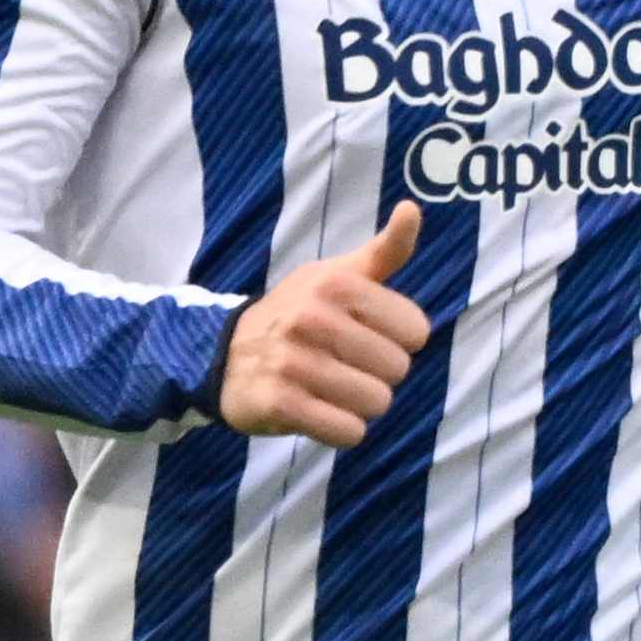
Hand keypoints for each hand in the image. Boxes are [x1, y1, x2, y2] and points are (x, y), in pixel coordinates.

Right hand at [223, 201, 429, 445]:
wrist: (224, 354)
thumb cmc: (298, 313)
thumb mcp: (337, 275)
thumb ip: (384, 251)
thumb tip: (412, 209)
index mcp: (335, 284)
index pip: (416, 331)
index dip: (399, 340)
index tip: (368, 335)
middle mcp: (313, 318)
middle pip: (398, 370)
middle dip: (378, 374)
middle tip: (344, 364)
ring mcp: (293, 362)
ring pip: (376, 403)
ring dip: (360, 404)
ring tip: (331, 388)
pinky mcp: (279, 404)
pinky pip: (348, 432)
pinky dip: (341, 429)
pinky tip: (319, 411)